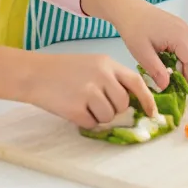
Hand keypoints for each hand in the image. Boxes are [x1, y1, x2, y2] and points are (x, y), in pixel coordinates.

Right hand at [20, 51, 156, 128]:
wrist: (35, 73)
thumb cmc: (64, 69)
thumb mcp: (92, 64)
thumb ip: (111, 78)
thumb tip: (128, 102)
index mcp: (107, 63)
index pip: (135, 81)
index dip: (146, 99)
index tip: (152, 113)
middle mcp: (101, 76)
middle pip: (122, 103)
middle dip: (114, 108)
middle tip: (97, 103)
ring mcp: (89, 92)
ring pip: (108, 116)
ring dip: (99, 116)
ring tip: (82, 103)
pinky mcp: (76, 108)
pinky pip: (92, 124)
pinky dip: (85, 121)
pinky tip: (73, 108)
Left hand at [81, 0, 187, 89]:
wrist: (128, 9)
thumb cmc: (134, 29)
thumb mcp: (143, 54)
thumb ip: (157, 71)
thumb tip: (167, 86)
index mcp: (180, 37)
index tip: (183, 92)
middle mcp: (186, 31)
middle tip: (176, 86)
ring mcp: (184, 27)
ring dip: (185, 65)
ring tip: (169, 75)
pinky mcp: (179, 26)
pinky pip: (186, 45)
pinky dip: (181, 56)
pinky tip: (167, 61)